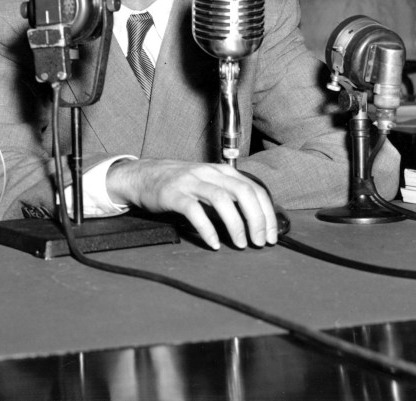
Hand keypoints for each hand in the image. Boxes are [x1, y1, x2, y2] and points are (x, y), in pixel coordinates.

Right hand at [106, 159, 278, 249]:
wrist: (143, 175)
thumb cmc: (179, 182)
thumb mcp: (208, 181)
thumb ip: (229, 194)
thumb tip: (255, 220)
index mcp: (222, 171)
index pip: (254, 189)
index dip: (267, 213)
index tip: (272, 235)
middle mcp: (209, 173)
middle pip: (243, 192)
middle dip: (257, 219)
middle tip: (260, 242)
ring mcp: (191, 182)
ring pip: (221, 200)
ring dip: (235, 224)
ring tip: (240, 244)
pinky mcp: (174, 194)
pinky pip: (194, 211)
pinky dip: (207, 228)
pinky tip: (213, 243)